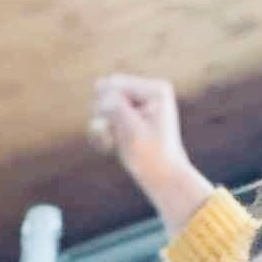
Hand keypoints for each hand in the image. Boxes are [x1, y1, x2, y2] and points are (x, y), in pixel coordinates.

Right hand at [90, 76, 206, 229]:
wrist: (163, 176)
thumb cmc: (150, 156)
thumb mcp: (132, 131)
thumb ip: (115, 106)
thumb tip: (99, 84)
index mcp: (155, 89)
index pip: (116, 85)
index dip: (107, 107)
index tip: (115, 129)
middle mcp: (148, 91)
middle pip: (108, 91)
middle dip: (105, 115)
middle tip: (113, 137)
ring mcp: (139, 102)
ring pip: (104, 104)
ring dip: (103, 126)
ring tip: (112, 143)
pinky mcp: (131, 115)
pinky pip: (105, 115)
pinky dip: (104, 131)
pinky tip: (109, 145)